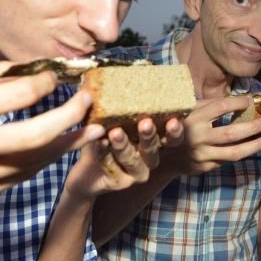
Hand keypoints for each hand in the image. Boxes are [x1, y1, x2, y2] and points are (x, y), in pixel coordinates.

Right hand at [0, 62, 103, 207]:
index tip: (59, 77)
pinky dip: (43, 160)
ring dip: (66, 145)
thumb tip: (40, 67)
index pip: (11, 96)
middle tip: (89, 103)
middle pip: (30, 136)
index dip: (44, 85)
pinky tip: (60, 146)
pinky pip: (19, 177)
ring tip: (91, 129)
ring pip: (31, 163)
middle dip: (68, 119)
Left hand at [65, 114, 184, 199]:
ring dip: (125, 146)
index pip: (171, 138)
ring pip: (134, 161)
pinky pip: (113, 168)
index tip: (173, 120)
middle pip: (154, 149)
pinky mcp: (119, 183)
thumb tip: (115, 77)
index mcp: (152, 143)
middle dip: (149, 136)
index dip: (175, 131)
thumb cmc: (102, 141)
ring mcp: (135, 174)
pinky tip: (98, 144)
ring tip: (115, 132)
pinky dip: (105, 155)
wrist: (85, 173)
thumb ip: (116, 105)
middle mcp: (148, 160)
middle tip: (144, 122)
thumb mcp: (110, 120)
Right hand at [153, 94, 260, 178]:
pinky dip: (244, 153)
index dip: (238, 103)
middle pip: (232, 133)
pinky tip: (255, 147)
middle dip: (253, 127)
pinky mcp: (206, 167)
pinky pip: (229, 160)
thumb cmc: (182, 126)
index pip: (221, 106)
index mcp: (194, 117)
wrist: (164, 155)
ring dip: (255, 145)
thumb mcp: (190, 111)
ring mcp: (202, 154)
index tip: (250, 101)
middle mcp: (198, 136)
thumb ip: (209, 105)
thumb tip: (239, 99)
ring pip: (235, 152)